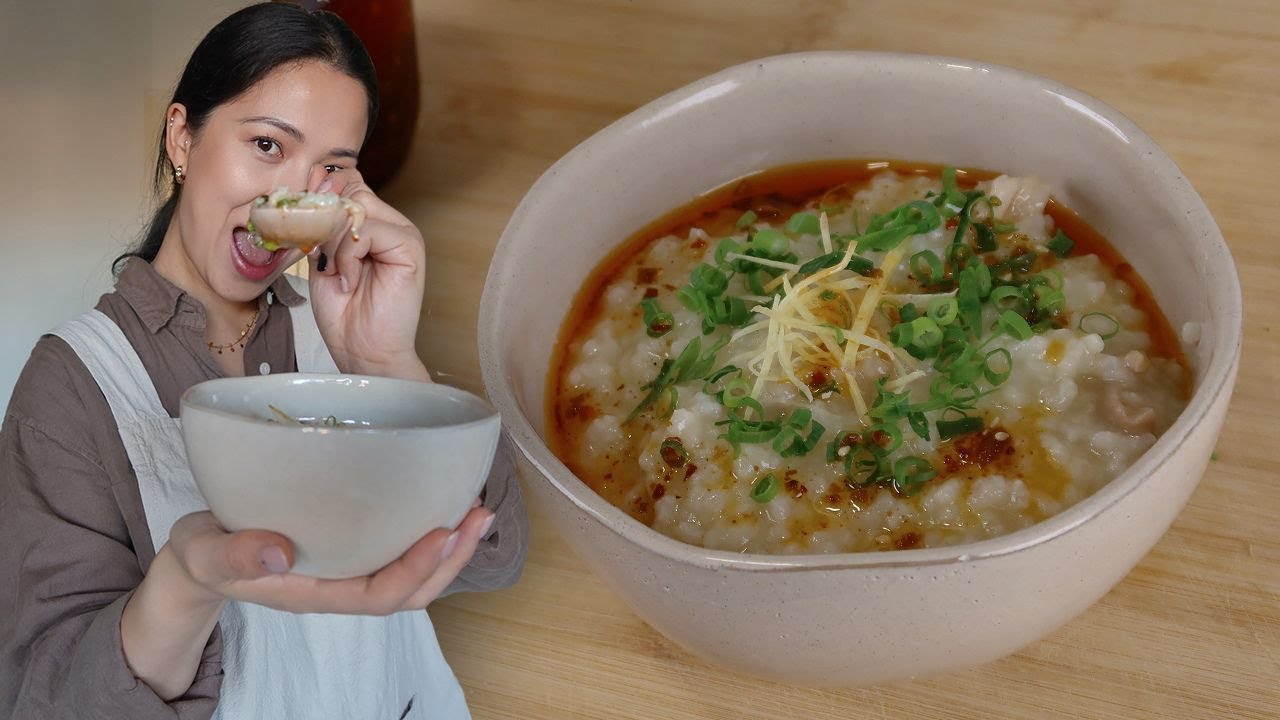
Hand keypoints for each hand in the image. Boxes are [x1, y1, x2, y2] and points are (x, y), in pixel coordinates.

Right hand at [121, 503, 491, 698]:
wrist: (201, 557)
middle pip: (411, 591)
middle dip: (450, 559)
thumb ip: (234, 557)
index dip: (415, 570)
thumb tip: (277, 554)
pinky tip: (443, 496)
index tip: (442, 534)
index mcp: (315, 592)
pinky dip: (427, 525)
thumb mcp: (207, 554)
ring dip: (450, 544)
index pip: (379, 595)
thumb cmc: (207, 554)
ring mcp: (350, 566)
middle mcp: (342, 583)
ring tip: (476, 508)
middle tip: (479, 515)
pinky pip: (399, 545)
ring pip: (413, 570)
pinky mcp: (352, 543)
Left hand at [305, 170, 430, 380]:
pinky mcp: (410, 247)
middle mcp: (393, 224)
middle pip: (350, 191)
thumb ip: (322, 226)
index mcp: (374, 224)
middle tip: (323, 261)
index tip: (305, 227)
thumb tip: (315, 186)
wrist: (365, 353)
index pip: (348, 185)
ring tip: (339, 275)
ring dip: (334, 242)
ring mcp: (404, 233)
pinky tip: (350, 281)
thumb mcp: (322, 259)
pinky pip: (365, 229)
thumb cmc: (345, 313)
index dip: (322, 199)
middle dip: (325, 224)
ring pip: (356, 207)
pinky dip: (347, 256)